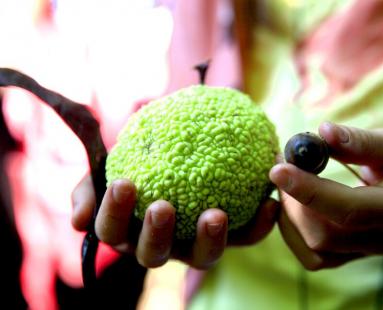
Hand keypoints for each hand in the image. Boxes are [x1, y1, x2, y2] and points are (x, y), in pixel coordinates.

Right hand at [72, 177, 278, 269]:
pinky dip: (258, 225)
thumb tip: (83, 209)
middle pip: (155, 254)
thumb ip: (95, 179)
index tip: (121, 183)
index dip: (112, 213)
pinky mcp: (230, 237)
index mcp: (129, 229)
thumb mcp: (118, 158)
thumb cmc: (145, 158)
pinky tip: (269, 201)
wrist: (184, 149)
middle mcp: (162, 244)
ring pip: (203, 257)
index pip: (112, 230)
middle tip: (162, 207)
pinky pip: (245, 237)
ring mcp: (196, 244)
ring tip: (216, 213)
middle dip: (156, 234)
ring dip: (209, 239)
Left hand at [270, 122, 382, 269]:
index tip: (278, 169)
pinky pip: (312, 256)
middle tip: (282, 166)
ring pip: (313, 249)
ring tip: (287, 181)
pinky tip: (292, 204)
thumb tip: (323, 131)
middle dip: (293, 201)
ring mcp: (365, 251)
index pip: (349, 209)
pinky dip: (293, 232)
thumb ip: (360, 141)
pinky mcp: (349, 255)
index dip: (309, 191)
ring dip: (289, 216)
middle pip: (324, 235)